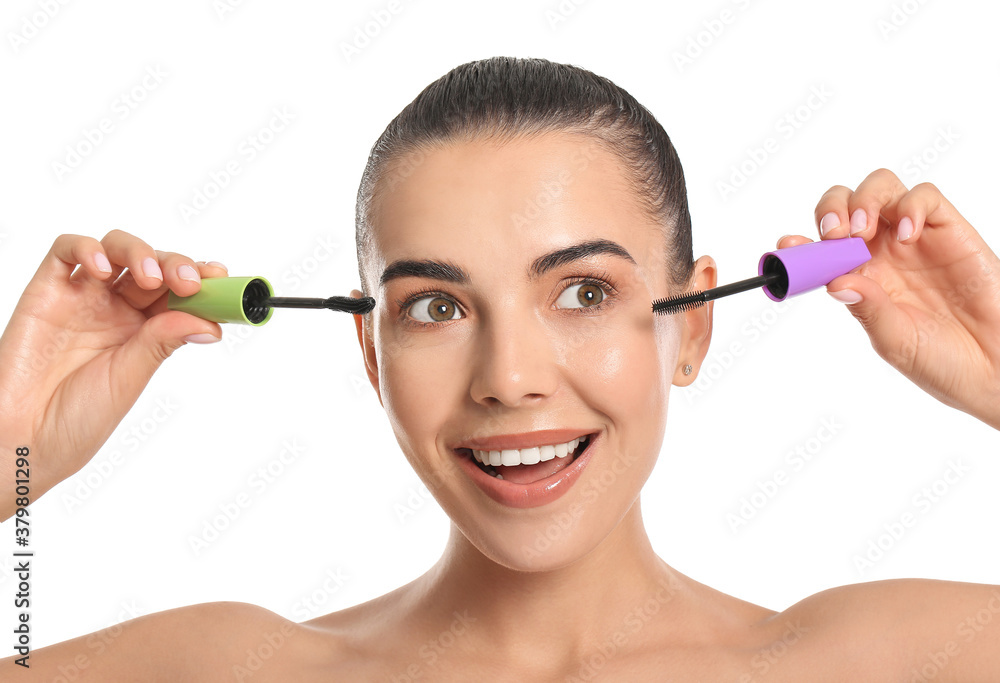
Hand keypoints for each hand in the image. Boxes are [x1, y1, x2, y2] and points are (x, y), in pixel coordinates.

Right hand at [0, 230, 226, 511]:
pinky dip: (87, 249)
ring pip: (116, 249)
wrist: (21, 441)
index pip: (179, 292)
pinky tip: (103, 270)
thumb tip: (209, 322)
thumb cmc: (75, 420)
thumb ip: (161, 343)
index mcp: (144, 331)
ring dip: (140, 252)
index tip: (221, 280)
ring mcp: (81, 298)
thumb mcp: (129, 380)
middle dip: (177, 265)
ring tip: (151, 278)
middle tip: (189, 282)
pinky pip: (65, 252)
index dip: (202, 280)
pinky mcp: (45, 292)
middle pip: (154, 265)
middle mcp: (115, 309)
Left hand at [777, 169, 999, 429]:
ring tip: (862, 231)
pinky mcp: (950, 230)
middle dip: (831, 211)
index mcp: (859, 279)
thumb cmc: (944, 362)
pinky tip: (906, 235)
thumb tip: (835, 282)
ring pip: (880, 189)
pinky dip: (910, 206)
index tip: (788, 245)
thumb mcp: (895, 341)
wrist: (996, 368)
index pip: (820, 249)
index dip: (801, 243)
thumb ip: (868, 309)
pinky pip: (924, 197)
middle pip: (845, 205)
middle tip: (834, 235)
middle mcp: (881, 253)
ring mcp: (913, 239)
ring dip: (864, 200)